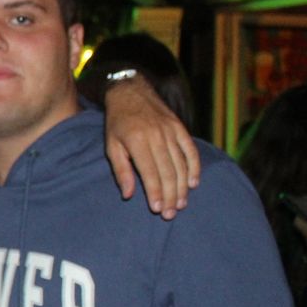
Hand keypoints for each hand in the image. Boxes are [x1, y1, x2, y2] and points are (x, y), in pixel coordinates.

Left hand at [103, 77, 199, 218]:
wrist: (131, 92)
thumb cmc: (117, 123)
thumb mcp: (112, 146)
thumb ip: (121, 171)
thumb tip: (128, 195)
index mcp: (138, 141)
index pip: (150, 173)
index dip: (155, 193)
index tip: (158, 210)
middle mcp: (157, 136)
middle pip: (168, 172)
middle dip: (170, 196)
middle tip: (171, 214)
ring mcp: (171, 131)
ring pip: (181, 164)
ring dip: (182, 187)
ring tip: (181, 204)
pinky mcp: (180, 128)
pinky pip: (191, 150)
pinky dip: (194, 167)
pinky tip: (193, 183)